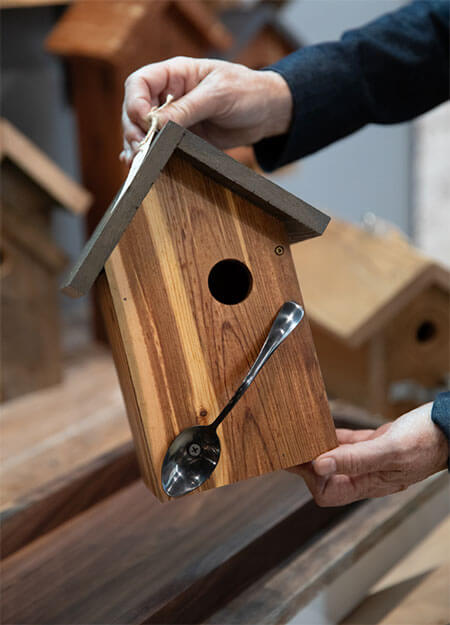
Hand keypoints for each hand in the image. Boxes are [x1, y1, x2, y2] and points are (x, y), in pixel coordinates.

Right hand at [121, 57, 291, 162]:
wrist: (268, 112)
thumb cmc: (247, 92)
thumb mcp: (218, 96)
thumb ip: (187, 109)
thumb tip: (156, 124)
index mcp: (174, 74)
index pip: (139, 84)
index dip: (135, 103)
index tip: (146, 123)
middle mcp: (169, 95)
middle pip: (134, 110)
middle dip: (133, 130)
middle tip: (141, 149)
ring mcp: (174, 118)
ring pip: (142, 131)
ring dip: (137, 146)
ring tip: (138, 161)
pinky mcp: (181, 138)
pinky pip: (158, 146)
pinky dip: (148, 155)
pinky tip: (141, 164)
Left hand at [291, 402, 447, 506]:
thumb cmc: (427, 440)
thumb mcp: (390, 450)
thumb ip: (354, 459)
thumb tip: (318, 465)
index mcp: (371, 484)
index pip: (328, 493)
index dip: (310, 477)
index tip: (297, 457)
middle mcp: (368, 475)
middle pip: (326, 476)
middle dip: (307, 462)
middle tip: (290, 442)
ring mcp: (371, 459)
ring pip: (334, 457)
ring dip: (317, 447)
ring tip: (299, 433)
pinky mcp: (376, 442)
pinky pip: (347, 442)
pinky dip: (332, 435)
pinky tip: (321, 425)